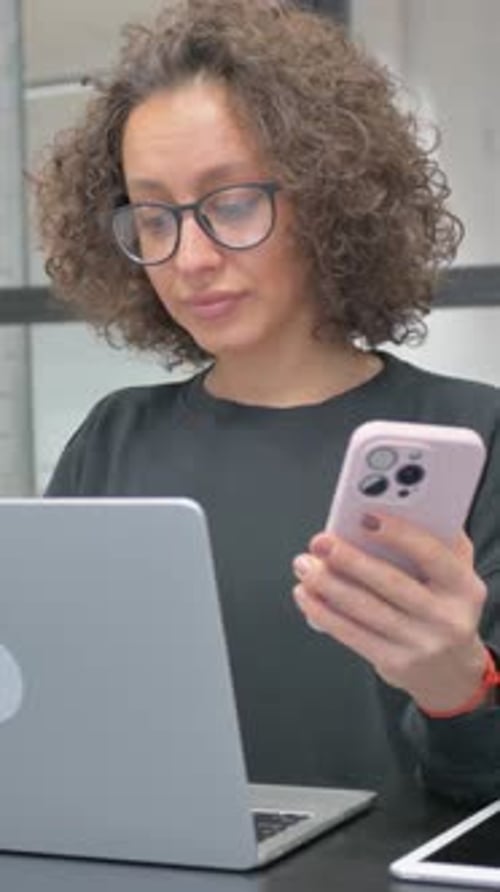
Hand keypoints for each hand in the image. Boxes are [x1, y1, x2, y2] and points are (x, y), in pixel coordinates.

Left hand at [292, 514, 487, 713]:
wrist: (451, 670)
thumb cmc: (443, 606)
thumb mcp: (453, 575)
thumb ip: (434, 543)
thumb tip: (388, 508)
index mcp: (464, 586)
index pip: (431, 554)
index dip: (399, 534)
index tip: (365, 517)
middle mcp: (446, 618)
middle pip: (391, 583)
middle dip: (350, 559)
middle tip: (321, 542)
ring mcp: (421, 644)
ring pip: (365, 609)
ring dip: (328, 584)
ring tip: (305, 565)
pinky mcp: (395, 663)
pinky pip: (352, 634)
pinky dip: (324, 613)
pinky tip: (306, 595)